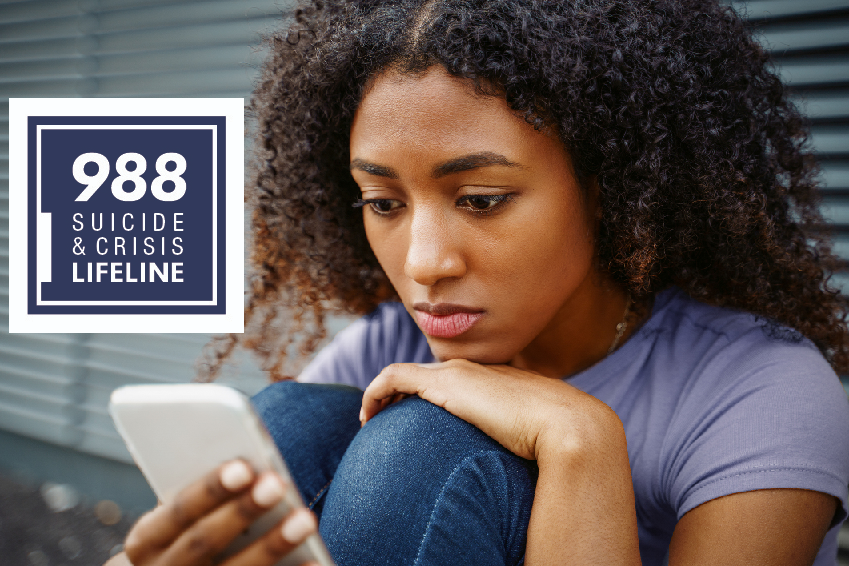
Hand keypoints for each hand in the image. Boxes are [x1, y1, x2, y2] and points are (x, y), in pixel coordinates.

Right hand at [116, 460, 318, 565]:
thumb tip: (250, 467)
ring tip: (306, 518)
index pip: (178, 511)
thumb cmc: (185, 538)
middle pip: (204, 543)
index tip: (244, 467)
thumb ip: (203, 499)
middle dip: (242, 512)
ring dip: (272, 546)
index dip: (210, 489)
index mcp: (147, 542)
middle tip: (277, 483)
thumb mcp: (178, 521)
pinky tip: (315, 562)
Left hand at [360, 359, 621, 461]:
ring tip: (370, 419)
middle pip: (422, 375)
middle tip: (381, 420)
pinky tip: (368, 416)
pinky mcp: (443, 382)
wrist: (567, 425)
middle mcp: (470, 370)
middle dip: (398, 396)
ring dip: (382, 395)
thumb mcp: (532, 434)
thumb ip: (519, 436)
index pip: (447, 380)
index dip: (424, 397)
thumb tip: (519, 459)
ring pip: (402, 374)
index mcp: (491, 379)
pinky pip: (393, 377)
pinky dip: (375, 392)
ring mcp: (456, 372)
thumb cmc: (557, 438)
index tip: (411, 421)